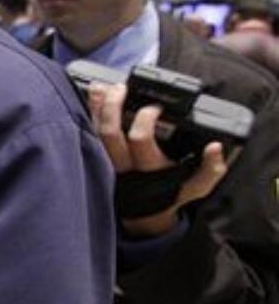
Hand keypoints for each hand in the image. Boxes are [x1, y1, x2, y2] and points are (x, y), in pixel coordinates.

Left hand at [89, 83, 229, 236]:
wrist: (146, 217)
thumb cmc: (172, 196)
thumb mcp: (197, 187)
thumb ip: (211, 169)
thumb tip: (215, 147)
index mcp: (149, 169)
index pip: (140, 139)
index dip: (145, 119)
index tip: (156, 107)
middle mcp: (123, 166)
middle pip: (109, 134)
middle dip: (112, 107)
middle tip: (121, 88)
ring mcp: (107, 164)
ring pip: (94, 134)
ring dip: (95, 109)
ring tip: (99, 87)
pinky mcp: (99, 161)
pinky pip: (88, 136)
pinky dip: (88, 116)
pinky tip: (90, 98)